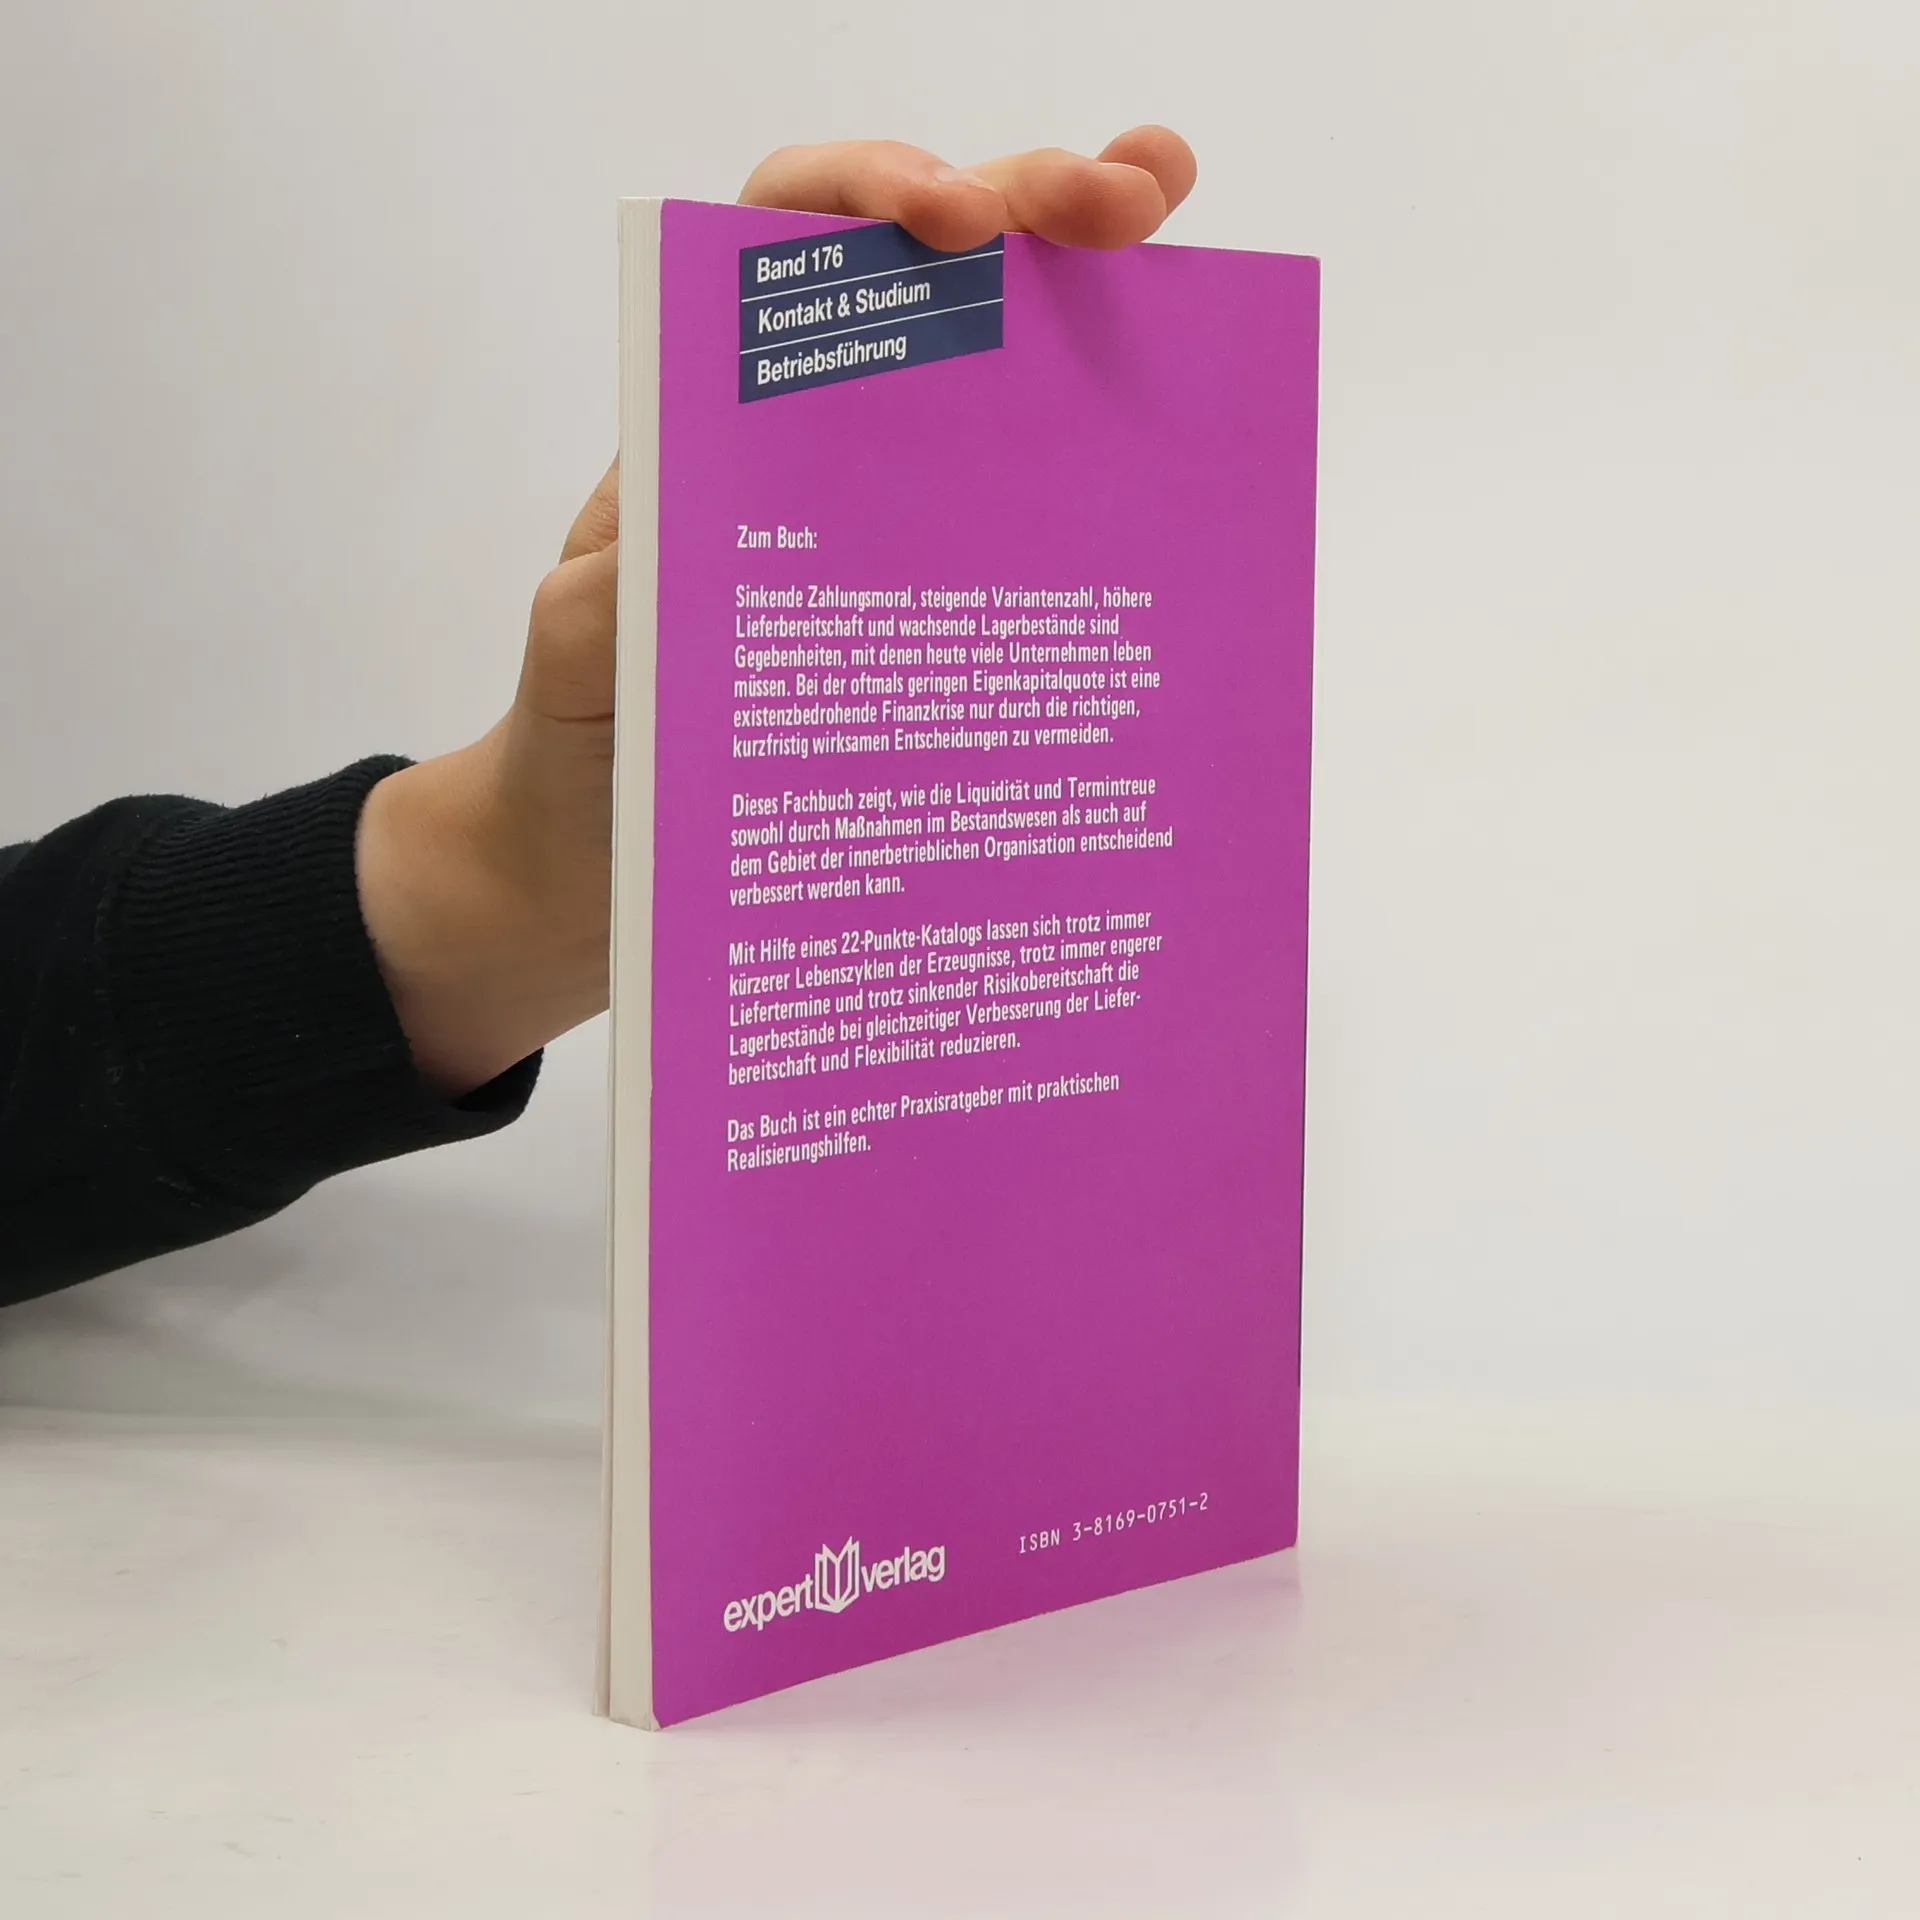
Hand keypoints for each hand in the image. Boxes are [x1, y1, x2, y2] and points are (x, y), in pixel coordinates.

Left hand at [356, 129, 1197, 1094]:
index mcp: (711, 430)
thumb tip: (673, 544)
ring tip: (1174, 239)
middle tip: (1133, 199)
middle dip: (1030, 208)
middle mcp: (811, 449)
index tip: (954, 222)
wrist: (600, 868)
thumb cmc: (580, 750)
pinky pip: (1026, 514)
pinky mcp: (936, 603)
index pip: (783, 253)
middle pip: (925, 279)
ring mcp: (886, 520)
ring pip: (995, 376)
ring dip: (1091, 298)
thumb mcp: (581, 667)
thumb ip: (611, 603)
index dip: (864, 200)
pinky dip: (1103, 464)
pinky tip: (1178, 451)